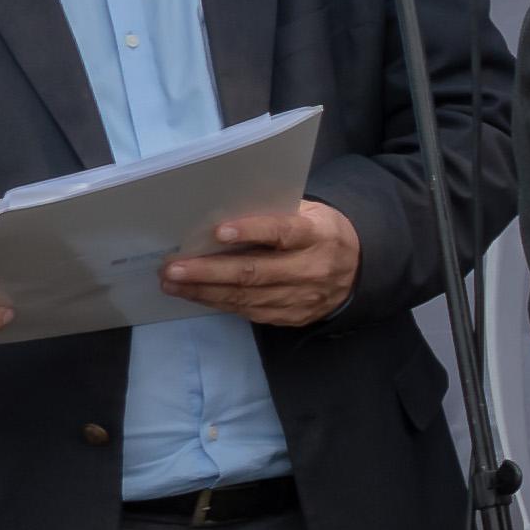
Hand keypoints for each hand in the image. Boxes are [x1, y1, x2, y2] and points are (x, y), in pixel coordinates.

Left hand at [160, 197, 361, 329]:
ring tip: (172, 283)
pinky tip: (196, 294)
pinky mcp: (293, 317)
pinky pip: (250, 312)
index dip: (251, 231)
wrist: (358, 269)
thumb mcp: (310, 213)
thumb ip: (276, 214)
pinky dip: (218, 303)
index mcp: (317, 235)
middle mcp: (311, 269)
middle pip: (255, 272)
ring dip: (204, 291)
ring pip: (246, 297)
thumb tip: (221, 214)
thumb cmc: (320, 232)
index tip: (217, 232)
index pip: (283, 233)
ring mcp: (302, 298)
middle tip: (172, 268)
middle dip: (208, 271)